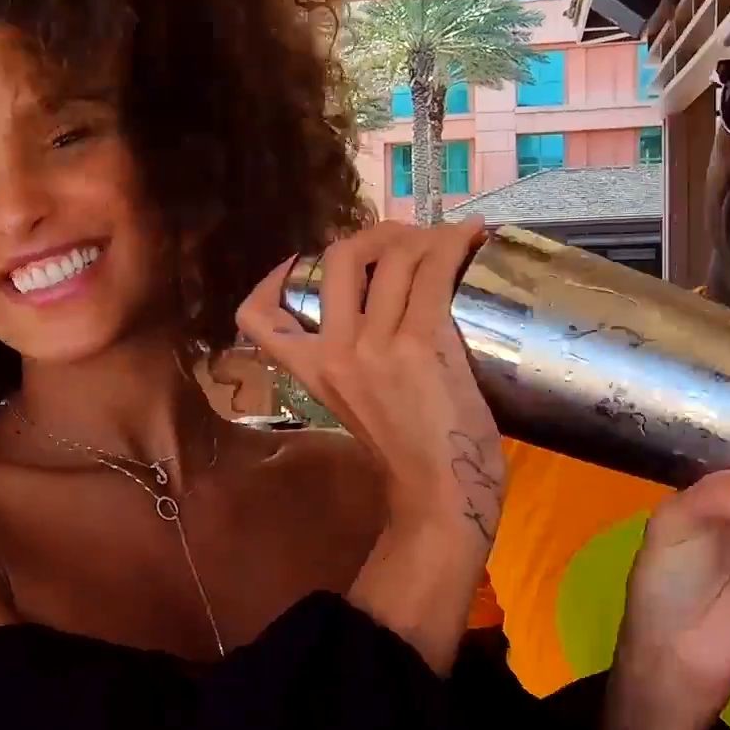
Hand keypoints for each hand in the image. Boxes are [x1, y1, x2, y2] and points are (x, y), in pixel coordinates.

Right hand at [237, 217, 501, 552]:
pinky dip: (454, 245)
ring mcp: (376, 345)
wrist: (439, 494)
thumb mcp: (359, 406)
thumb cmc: (409, 458)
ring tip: (449, 239)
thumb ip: (358, 362)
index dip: (274, 277)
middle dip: (377, 234)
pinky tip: (472, 237)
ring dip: (425, 236)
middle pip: (338, 257)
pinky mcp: (421, 343)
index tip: (303, 261)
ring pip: (394, 257)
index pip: (258, 318)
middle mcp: (335, 350)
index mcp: (313, 371)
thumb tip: (393, 309)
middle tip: (409, 240)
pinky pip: (434, 273)